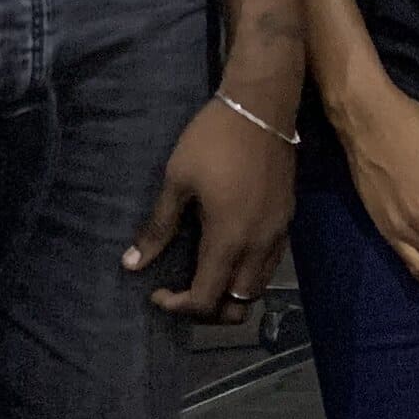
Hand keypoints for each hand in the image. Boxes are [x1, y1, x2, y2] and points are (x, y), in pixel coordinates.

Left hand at [129, 95, 295, 322]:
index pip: (206, 299)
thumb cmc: (213, 140)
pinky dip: (247, 274)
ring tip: (204, 276)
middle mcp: (258, 247)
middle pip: (237, 307)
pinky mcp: (287, 220)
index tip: (156, 293)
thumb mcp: (177, 180)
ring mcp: (277, 235)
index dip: (178, 306)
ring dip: (230, 295)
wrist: (261, 107)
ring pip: (256, 289)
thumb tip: (131, 264)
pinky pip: (269, 265)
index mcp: (228, 240)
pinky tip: (228, 252)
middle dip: (207, 311)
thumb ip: (158, 227)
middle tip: (181, 291)